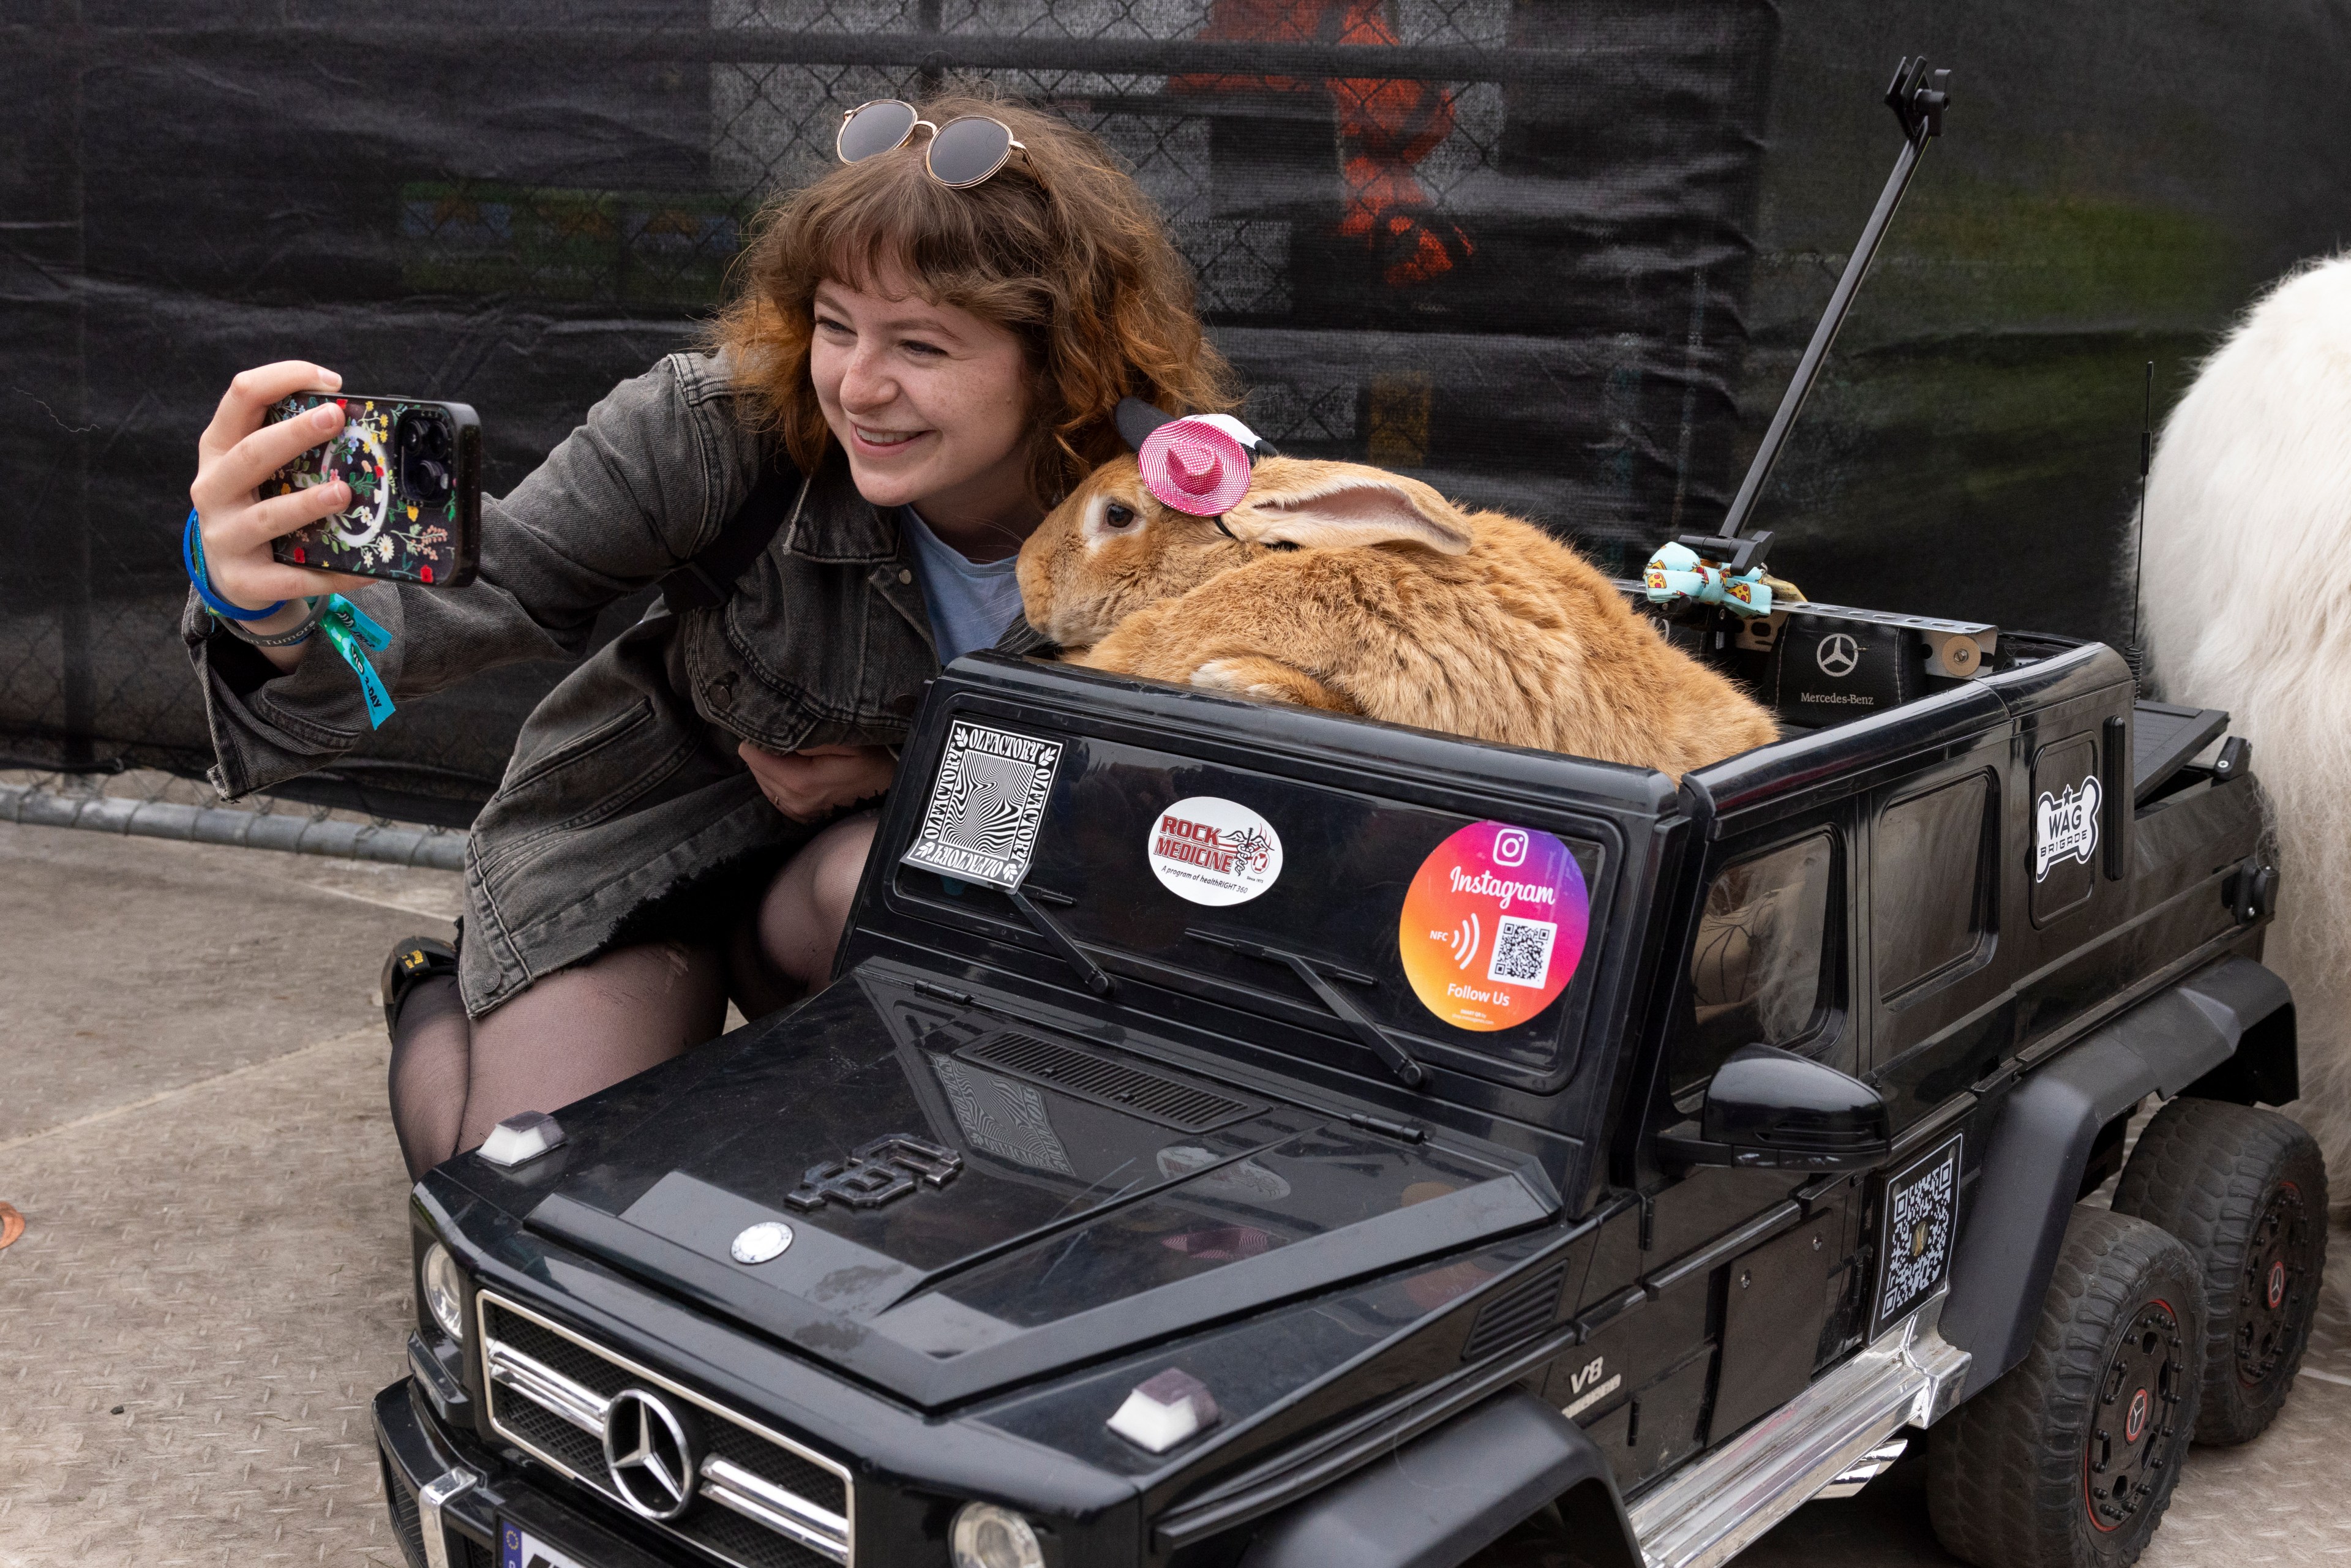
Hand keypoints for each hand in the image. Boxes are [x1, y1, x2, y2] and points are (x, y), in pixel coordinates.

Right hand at [189, 362, 380, 663]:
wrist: (235, 576)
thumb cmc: (258, 506)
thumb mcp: (260, 470)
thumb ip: (290, 444)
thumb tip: (356, 419)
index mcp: (218, 449)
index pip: (241, 397)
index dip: (283, 379)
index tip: (332, 383)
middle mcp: (213, 489)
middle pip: (251, 453)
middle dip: (294, 434)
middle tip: (336, 418)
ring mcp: (225, 537)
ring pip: (268, 517)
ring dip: (308, 504)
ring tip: (344, 493)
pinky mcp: (244, 580)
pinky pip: (293, 579)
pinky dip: (333, 574)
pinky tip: (367, 570)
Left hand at [738, 742, 897, 822]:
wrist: (893, 786)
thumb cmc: (874, 758)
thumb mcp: (847, 739)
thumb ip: (807, 735)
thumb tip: (774, 729)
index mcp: (800, 783)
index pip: (752, 754)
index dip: (762, 735)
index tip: (779, 724)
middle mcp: (794, 802)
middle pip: (754, 766)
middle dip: (768, 749)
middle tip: (794, 736)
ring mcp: (797, 812)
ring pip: (762, 778)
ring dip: (774, 762)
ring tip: (799, 750)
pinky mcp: (800, 814)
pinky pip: (774, 791)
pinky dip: (781, 776)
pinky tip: (799, 766)